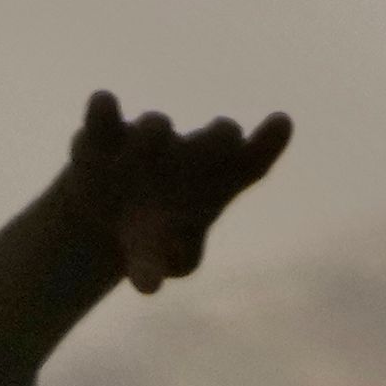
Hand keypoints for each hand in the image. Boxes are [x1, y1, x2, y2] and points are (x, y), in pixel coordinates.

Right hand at [56, 89, 294, 292]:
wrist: (105, 213)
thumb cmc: (152, 235)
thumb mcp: (156, 259)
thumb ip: (159, 267)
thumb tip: (148, 283)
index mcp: (220, 180)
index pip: (252, 161)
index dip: (268, 141)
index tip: (282, 121)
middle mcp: (192, 151)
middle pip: (220, 136)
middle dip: (220, 138)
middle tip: (223, 134)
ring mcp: (150, 138)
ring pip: (157, 126)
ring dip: (151, 137)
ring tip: (140, 153)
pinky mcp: (102, 134)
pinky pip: (104, 114)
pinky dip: (103, 109)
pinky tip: (104, 102)